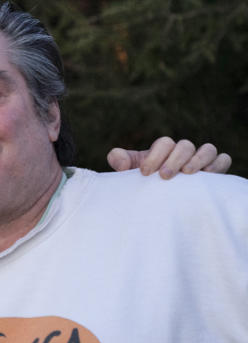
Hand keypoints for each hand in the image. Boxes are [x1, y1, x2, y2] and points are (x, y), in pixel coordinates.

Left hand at [107, 137, 231, 178]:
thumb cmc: (144, 183)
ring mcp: (200, 159)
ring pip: (207, 149)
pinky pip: (223, 159)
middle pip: (185, 146)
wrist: (159, 199)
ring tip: (187, 174)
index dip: (155, 155)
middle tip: (164, 176)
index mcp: (163, 150)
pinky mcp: (214, 169)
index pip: (164, 143)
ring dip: (197, 160)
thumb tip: (120, 160)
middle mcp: (183, 152)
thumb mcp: (129, 173)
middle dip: (174, 159)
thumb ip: (120, 161)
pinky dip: (218, 164)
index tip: (145, 173)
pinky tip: (207, 176)